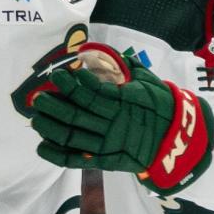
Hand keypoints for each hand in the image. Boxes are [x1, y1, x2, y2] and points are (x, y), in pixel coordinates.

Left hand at [32, 43, 213, 192]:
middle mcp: (114, 123)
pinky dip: (59, 155)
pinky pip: (78, 159)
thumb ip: (127, 68)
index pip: (95, 93)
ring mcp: (109, 143)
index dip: (75, 85)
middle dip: (55, 105)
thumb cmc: (160, 104)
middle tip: (38, 97)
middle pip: (78, 115)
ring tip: (36, 118)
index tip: (59, 75)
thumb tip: (106, 52)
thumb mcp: (148, 82)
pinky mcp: (106, 160)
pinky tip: (42, 147)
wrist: (177, 137)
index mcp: (125, 102)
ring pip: (73, 136)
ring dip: (52, 127)